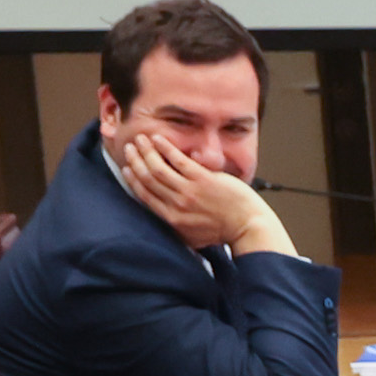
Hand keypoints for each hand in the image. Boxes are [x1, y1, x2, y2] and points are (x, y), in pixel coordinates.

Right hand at [106, 123, 288, 260]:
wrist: (248, 227)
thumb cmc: (224, 231)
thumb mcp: (193, 236)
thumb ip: (175, 226)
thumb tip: (162, 216)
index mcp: (172, 219)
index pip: (144, 195)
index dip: (133, 179)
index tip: (126, 168)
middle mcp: (177, 205)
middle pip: (147, 179)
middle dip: (135, 161)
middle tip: (130, 148)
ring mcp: (190, 192)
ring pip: (158, 168)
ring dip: (146, 151)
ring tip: (141, 140)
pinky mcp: (203, 180)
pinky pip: (178, 160)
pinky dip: (165, 148)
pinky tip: (159, 139)